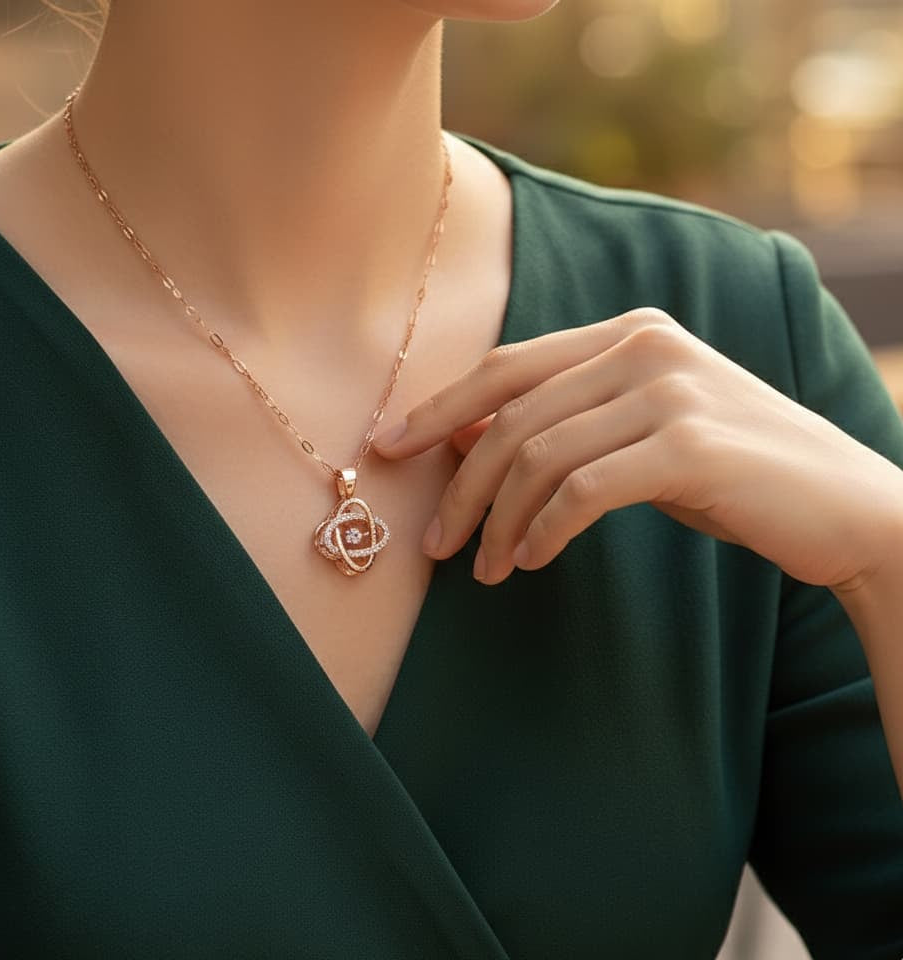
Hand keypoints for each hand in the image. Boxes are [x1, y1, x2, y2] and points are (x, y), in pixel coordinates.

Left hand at [372, 308, 902, 587]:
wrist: (845, 508)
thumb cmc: (732, 474)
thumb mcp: (639, 436)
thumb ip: (563, 424)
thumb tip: (463, 440)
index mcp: (627, 333)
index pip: (506, 366)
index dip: (438, 409)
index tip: (387, 450)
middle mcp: (644, 345)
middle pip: (510, 413)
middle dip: (458, 484)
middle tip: (434, 545)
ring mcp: (669, 390)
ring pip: (537, 455)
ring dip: (497, 521)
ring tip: (485, 570)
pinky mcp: (690, 445)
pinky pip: (582, 490)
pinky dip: (544, 530)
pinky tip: (532, 560)